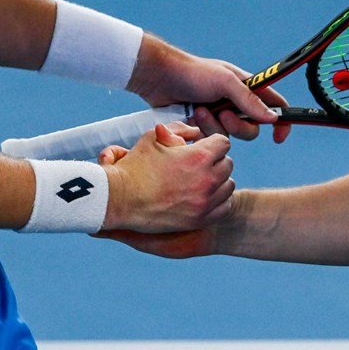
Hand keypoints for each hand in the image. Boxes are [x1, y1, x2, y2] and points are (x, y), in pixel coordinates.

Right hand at [93, 140, 241, 257]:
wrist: (120, 199)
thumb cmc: (134, 166)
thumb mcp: (153, 138)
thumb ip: (178, 130)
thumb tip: (195, 130)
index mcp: (198, 157)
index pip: (223, 143)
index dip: (211, 142)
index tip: (201, 147)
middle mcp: (206, 179)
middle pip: (228, 164)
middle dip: (215, 160)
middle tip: (199, 163)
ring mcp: (204, 202)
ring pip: (228, 186)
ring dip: (218, 181)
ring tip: (202, 180)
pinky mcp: (200, 219)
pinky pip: (224, 207)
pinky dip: (218, 201)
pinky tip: (204, 197)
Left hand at [129, 38, 290, 143]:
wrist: (159, 78)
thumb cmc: (193, 73)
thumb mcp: (225, 82)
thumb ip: (249, 100)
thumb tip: (273, 118)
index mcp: (247, 87)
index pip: (274, 104)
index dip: (281, 120)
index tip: (278, 136)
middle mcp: (236, 102)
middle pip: (252, 127)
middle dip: (238, 125)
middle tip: (222, 114)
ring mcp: (219, 114)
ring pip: (231, 135)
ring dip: (215, 126)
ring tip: (199, 111)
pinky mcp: (203, 124)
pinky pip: (212, 138)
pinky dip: (203, 130)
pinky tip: (192, 118)